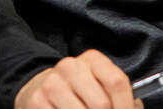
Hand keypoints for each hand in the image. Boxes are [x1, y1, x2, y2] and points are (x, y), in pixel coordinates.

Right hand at [15, 50, 141, 108]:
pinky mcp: (38, 102)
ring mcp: (52, 84)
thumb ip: (121, 97)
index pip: (117, 82)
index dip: (125, 106)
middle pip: (101, 104)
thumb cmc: (80, 89)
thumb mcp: (100, 85)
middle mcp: (70, 67)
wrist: (42, 87)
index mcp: (92, 59)